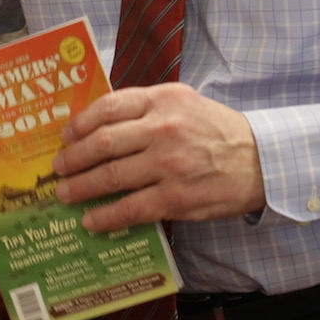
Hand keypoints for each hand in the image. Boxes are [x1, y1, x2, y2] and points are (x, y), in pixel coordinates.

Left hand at [51, 82, 265, 230]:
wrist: (261, 160)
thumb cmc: (218, 131)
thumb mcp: (185, 103)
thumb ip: (147, 109)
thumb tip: (100, 126)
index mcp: (164, 99)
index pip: (109, 107)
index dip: (80, 124)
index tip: (65, 136)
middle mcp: (163, 128)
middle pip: (102, 143)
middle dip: (73, 159)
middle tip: (58, 169)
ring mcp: (169, 164)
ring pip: (111, 176)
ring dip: (80, 188)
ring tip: (65, 194)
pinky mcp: (177, 197)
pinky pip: (130, 208)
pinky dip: (105, 216)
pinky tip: (91, 220)